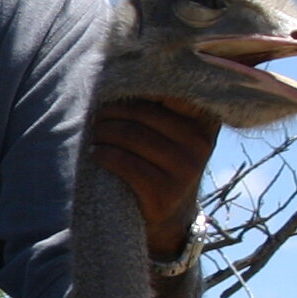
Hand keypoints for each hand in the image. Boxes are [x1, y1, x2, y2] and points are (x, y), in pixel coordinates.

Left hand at [88, 97, 218, 260]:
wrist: (169, 222)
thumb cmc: (163, 168)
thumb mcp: (174, 139)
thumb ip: (163, 111)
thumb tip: (122, 75)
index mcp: (202, 126)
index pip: (171, 95)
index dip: (140, 89)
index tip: (117, 89)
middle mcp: (197, 146)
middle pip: (143, 114)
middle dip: (113, 112)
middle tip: (97, 114)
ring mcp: (183, 171)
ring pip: (131, 136)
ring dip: (104, 132)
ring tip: (94, 132)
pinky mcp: (164, 193)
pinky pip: (125, 164)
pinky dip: (104, 155)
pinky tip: (96, 153)